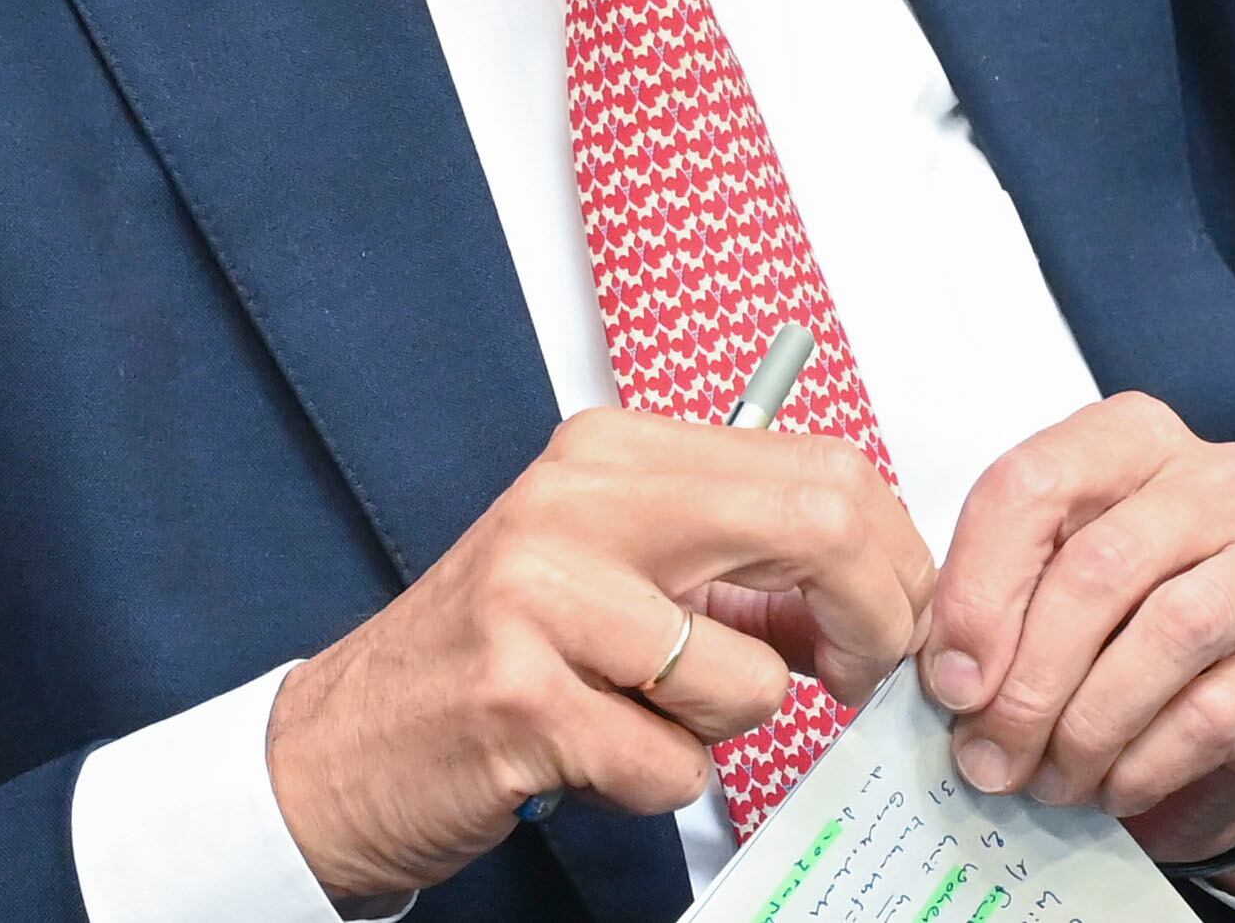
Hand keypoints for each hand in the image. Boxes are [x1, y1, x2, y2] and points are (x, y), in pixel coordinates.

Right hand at [266, 408, 933, 904]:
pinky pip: (673, 764)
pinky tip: (588, 755)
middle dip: (872, 626)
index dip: (894, 556)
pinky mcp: (519, 699)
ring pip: (748, 677)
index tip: (894, 620)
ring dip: (721, 731)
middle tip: (853, 681)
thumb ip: (742, 567)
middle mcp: (577, 501)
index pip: (823, 467)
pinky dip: (654, 783)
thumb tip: (876, 595)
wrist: (340, 748)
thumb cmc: (492, 657)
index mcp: (613, 452)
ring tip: (636, 716)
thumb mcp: (618, 574)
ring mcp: (542, 596)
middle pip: (819, 530)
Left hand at [921, 393, 1234, 901]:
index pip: (1034, 483)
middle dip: (1029, 682)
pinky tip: (1107, 785)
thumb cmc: (1112, 613)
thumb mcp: (1041, 574)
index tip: (952, 683)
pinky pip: (1210, 715)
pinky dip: (1141, 764)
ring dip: (1085, 729)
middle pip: (1099, 568)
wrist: (1216, 684)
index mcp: (1130, 437)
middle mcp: (1215, 481)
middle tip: (989, 754)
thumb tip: (957, 678)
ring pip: (1168, 637)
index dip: (978, 591)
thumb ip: (991, 600)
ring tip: (1045, 777)